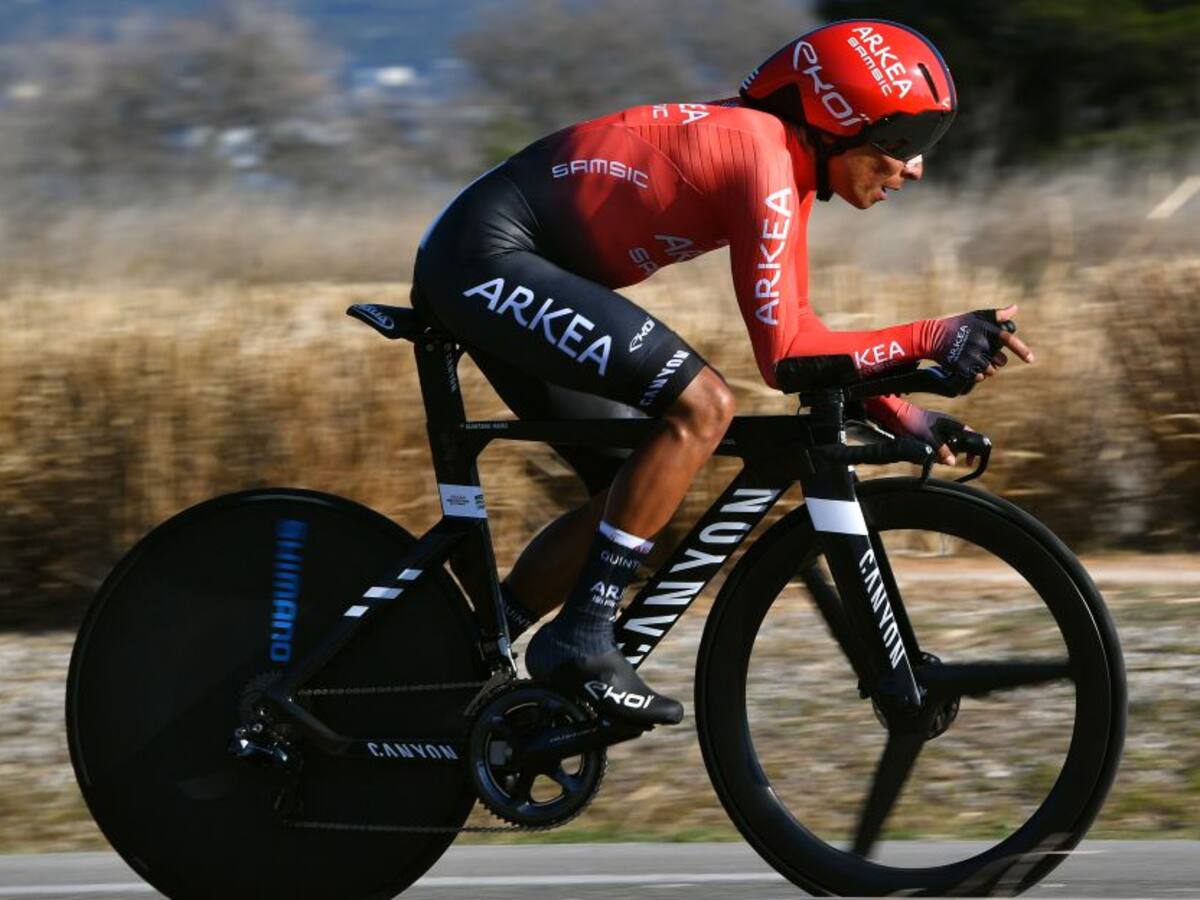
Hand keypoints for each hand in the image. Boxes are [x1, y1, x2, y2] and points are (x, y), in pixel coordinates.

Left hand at [863, 395, 969, 465]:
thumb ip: (941, 449)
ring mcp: (940, 435)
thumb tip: (952, 462)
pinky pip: (937, 451)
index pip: (970, 436)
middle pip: (958, 447)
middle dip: (951, 454)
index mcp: (952, 424)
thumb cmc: (914, 421)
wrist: (897, 416)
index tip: (969, 460)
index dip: (973, 448)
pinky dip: (933, 454)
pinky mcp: (931, 440)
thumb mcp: (929, 436)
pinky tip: (925, 451)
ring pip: (947, 451)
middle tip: (941, 457)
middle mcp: (948, 429)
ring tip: (929, 451)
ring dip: (940, 456)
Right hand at [920, 305, 1034, 383]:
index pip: (1009, 340)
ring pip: (991, 371)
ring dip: (987, 368)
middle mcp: (980, 343)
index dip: (1022, 350)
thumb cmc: (958, 324)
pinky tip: (970, 367)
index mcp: (987, 330)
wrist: (933, 337)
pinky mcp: (963, 367)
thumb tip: (1015, 308)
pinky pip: (979, 377)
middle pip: (1001, 360)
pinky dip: (977, 374)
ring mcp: (971, 356)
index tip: (1031, 360)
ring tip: (977, 360)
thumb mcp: (977, 316)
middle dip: (997, 360)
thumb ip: (997, 315)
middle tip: (986, 355)